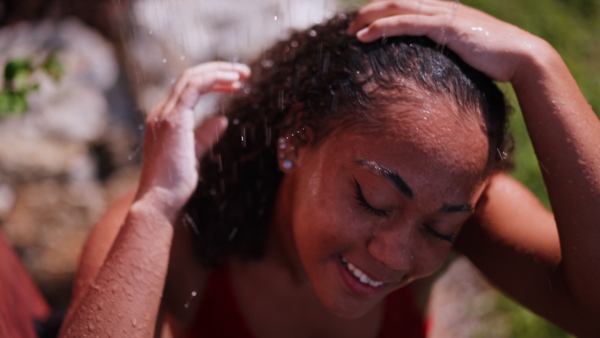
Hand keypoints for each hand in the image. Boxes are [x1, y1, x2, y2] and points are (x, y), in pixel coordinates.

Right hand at [136, 62, 250, 220]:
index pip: (187, 88)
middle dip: (218, 70)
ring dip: (219, 71)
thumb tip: (222, 119)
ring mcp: (164, 114)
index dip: (213, 81)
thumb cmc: (174, 184)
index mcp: (164, 118)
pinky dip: (214, 79)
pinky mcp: (173, 120)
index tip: (236, 84)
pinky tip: (234, 82)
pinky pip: (193, 87)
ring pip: (191, 77)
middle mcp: (161, 112)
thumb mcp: (194, 153)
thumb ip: (206, 135)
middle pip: (189, 77)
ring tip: (243, 74)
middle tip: (245, 73)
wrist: (160, 200)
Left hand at [348, 0, 549, 81]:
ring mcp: (443, 15)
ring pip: (396, 8)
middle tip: (349, 28)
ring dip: (369, 18)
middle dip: (369, 12)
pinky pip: (406, 23)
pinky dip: (382, 27)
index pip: (405, 6)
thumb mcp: (464, 53)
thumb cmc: (496, 60)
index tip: (363, 27)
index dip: (381, 12)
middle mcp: (441, 8)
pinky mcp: (445, 27)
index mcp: (444, 12)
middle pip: (396, 1)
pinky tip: (364, 36)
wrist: (522, 57)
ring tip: (350, 32)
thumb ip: (445, 54)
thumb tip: (430, 70)